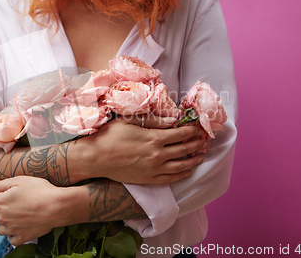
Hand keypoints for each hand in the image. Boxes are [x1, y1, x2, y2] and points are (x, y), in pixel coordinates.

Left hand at [0, 176, 86, 245]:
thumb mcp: (19, 181)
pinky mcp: (21, 237)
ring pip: (1, 228)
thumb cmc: (39, 190)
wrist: (57, 207)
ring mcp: (11, 229)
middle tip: (16, 202)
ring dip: (5, 222)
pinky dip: (13, 233)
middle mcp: (2, 218)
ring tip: (18, 215)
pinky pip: (11, 238)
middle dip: (1, 209)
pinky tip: (21, 227)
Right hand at [70, 115, 208, 184]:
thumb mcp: (130, 121)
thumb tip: (173, 119)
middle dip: (197, 144)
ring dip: (193, 160)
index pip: (181, 134)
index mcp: (154, 138)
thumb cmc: (110, 135)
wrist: (95, 158)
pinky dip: (182, 174)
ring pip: (181, 166)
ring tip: (201, 156)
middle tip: (205, 141)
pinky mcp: (148, 179)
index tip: (198, 127)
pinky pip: (171, 179)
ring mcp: (154, 169)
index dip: (192, 130)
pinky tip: (187, 170)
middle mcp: (157, 155)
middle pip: (184, 149)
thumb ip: (154, 120)